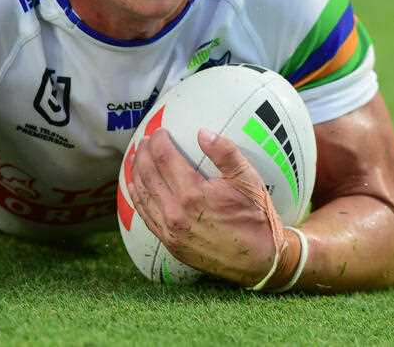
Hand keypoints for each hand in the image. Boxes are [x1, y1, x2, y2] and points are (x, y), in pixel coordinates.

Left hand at [127, 127, 285, 286]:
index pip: (164, 158)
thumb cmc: (255, 217)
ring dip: (136, 172)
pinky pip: (145, 215)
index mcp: (193, 193)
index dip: (158, 141)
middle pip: (148, 174)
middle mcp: (175, 212)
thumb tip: (202, 132)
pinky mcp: (169, 242)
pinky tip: (135, 185)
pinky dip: (137, 196)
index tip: (159, 132)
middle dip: (143, 153)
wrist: (259, 261)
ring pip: (142, 194)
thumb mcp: (248, 180)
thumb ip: (226, 153)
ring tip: (137, 157)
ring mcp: (169, 229)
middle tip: (144, 140)